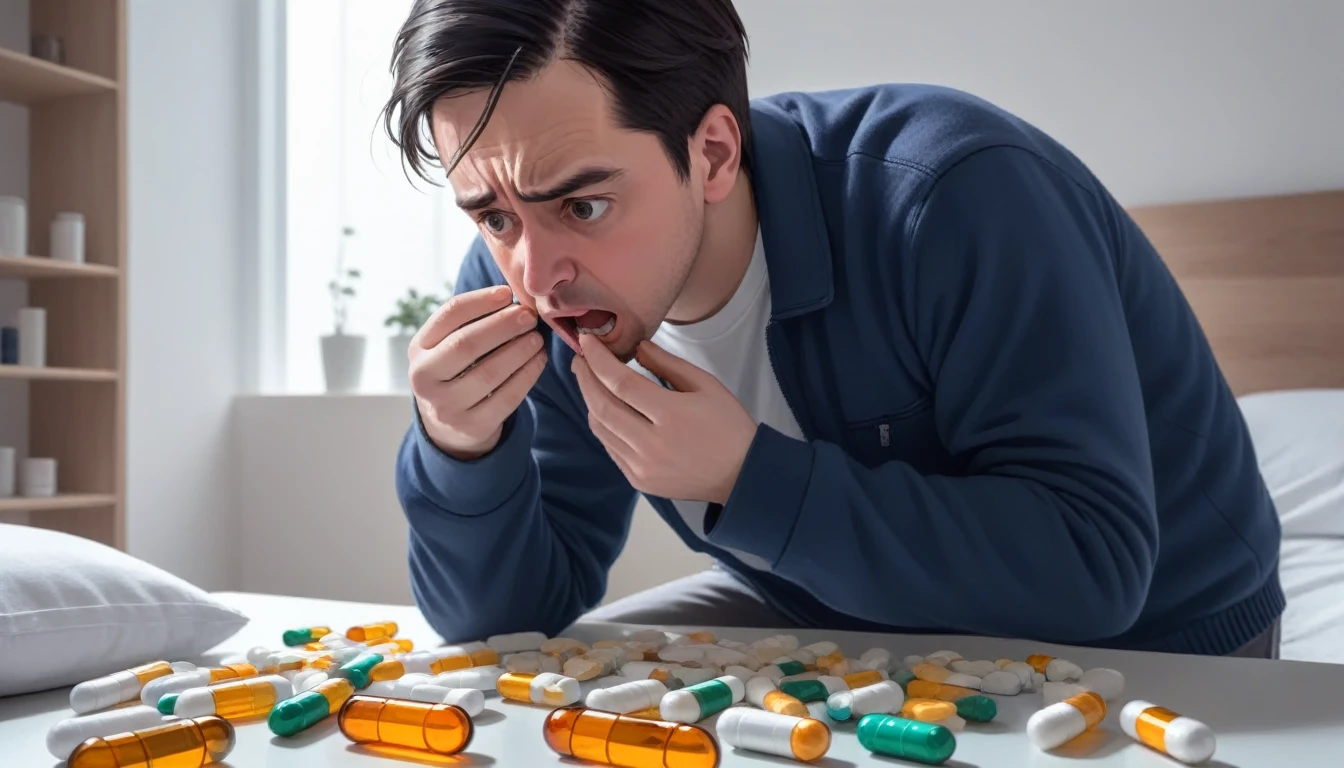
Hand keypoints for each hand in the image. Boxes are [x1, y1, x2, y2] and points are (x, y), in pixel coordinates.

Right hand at [409, 285, 546, 459]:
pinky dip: (527, 375)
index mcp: (419, 349)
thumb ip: (469, 321)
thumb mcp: (446, 346)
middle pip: (466, 344)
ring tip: (536, 337)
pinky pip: (506, 398)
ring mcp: (446, 406)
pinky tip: (539, 359)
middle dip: (502, 326)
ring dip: (519, 350)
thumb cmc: (455, 371)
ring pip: (489, 373)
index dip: (480, 300)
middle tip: (528, 316)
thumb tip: (510, 297)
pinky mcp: (472, 427)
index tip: (506, 293)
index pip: (449, 315)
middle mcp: (424, 378)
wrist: (448, 425)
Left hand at [571, 333, 757, 503]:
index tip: (587, 341)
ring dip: (590, 401)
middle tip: (580, 359)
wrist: (742, 475)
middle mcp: (651, 444)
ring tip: (590, 381)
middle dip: (585, 379)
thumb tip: (635, 348)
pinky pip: (610, 447)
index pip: (621, 383)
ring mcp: (642, 467)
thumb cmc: (728, 425)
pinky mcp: (639, 481)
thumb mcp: (706, 385)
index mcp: (672, 416)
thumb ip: (667, 364)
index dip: (598, 360)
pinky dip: (603, 425)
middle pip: (602, 406)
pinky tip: (606, 409)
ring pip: (601, 429)